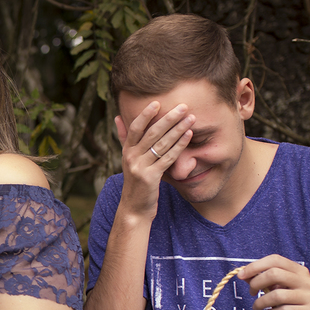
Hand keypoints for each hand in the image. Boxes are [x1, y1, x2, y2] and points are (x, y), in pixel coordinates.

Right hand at [114, 100, 194, 218]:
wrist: (134, 208)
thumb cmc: (135, 181)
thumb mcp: (127, 159)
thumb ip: (124, 138)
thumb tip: (118, 117)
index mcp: (126, 150)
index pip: (135, 127)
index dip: (146, 114)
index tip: (158, 102)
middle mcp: (131, 157)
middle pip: (152, 133)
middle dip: (169, 118)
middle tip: (183, 106)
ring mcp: (140, 167)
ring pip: (162, 144)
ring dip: (178, 129)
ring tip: (191, 118)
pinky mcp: (151, 177)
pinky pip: (168, 158)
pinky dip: (179, 145)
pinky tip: (188, 135)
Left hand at [239, 255, 309, 309]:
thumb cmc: (293, 304)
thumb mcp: (279, 289)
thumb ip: (263, 281)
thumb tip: (243, 275)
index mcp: (299, 271)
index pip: (275, 260)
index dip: (255, 266)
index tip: (241, 276)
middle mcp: (306, 281)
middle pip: (275, 274)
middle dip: (256, 283)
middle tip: (251, 293)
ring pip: (277, 295)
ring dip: (260, 302)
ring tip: (257, 308)